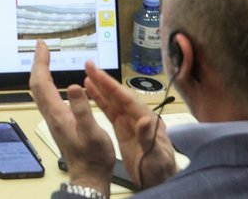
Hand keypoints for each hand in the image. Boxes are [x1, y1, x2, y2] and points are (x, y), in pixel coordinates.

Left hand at [28, 41, 115, 194]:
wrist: (89, 175)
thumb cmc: (93, 156)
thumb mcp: (92, 132)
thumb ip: (83, 109)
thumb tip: (73, 86)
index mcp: (57, 113)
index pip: (42, 82)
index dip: (41, 62)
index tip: (42, 46)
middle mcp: (51, 114)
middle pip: (36, 84)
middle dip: (38, 63)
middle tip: (42, 47)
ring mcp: (53, 118)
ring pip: (40, 90)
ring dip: (41, 72)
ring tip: (46, 59)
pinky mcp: (58, 122)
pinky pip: (47, 97)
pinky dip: (48, 83)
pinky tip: (55, 82)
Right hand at [83, 62, 178, 189]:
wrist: (160, 182)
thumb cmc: (160, 171)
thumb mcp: (155, 156)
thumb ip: (149, 138)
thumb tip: (145, 119)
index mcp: (147, 120)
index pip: (127, 100)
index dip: (112, 87)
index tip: (99, 74)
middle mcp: (139, 117)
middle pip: (119, 96)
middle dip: (104, 81)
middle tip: (89, 65)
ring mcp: (131, 123)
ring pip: (114, 102)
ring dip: (101, 88)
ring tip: (87, 75)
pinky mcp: (124, 130)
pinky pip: (111, 112)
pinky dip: (101, 101)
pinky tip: (92, 93)